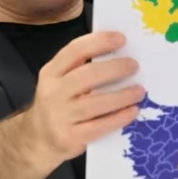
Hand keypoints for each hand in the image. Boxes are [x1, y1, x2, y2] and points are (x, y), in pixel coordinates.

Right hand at [21, 31, 143, 166]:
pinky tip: (133, 111)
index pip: (74, 51)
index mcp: (51, 72)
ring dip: (122, 95)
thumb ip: (82, 68)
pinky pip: (99, 126)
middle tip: (134, 66)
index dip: (99, 42)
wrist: (37, 140)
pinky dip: (119, 118)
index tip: (122, 38)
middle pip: (87, 75)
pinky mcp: (69, 137)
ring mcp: (60, 116)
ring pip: (95, 103)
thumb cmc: (59, 104)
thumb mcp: (60, 82)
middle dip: (115, 68)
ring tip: (140, 91)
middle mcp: (53, 92)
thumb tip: (121, 55)